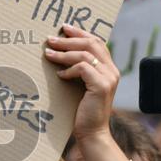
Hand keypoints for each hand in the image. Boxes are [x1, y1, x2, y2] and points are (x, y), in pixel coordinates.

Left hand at [44, 24, 118, 139]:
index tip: (64, 28)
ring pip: (86, 54)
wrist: (92, 132)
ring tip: (48, 53)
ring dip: (64, 52)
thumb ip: (80, 71)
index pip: (97, 42)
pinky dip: (69, 69)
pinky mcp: (102, 86)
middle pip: (92, 44)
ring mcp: (109, 78)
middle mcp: (112, 71)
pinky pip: (83, 68)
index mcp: (109, 69)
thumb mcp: (82, 87)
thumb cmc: (83, 111)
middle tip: (50, 39)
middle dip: (69, 39)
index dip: (80, 33)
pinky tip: (59, 75)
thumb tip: (61, 53)